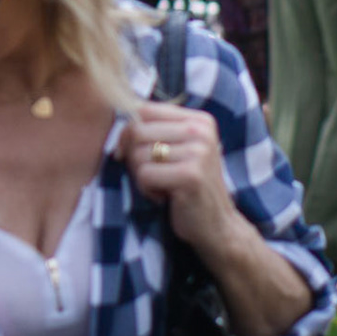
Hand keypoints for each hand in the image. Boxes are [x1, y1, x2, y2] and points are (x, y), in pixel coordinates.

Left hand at [117, 101, 246, 255]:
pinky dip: (147, 190)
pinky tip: (165, 197)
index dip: (129, 132)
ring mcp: (198, 153)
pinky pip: (144, 175)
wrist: (218, 226)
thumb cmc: (189, 186)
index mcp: (199, 120)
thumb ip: (155, 130)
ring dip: (142, 176)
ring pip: (138, 154)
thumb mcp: (178, 150)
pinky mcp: (190, 176)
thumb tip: (118, 126)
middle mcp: (201, 131)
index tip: (133, 153)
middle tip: (152, 175)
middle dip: (133, 157)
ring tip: (163, 185)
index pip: (144, 109)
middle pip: (137, 131)